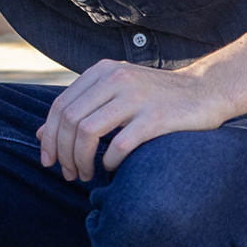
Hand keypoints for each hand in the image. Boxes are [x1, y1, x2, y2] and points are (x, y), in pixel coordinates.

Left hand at [38, 59, 230, 182]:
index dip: (48, 137)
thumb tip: (41, 133)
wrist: (205, 91)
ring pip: (87, 132)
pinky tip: (111, 169)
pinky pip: (118, 145)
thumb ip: (82, 106)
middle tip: (67, 173)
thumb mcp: (115, 90)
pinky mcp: (156, 119)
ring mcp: (136, 97)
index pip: (60, 106)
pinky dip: (108, 162)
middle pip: (70, 120)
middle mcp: (116, 79)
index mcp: (102, 71)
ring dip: (79, 160)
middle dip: (62, 152)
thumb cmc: (155, 97)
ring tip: (84, 175)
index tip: (47, 160)